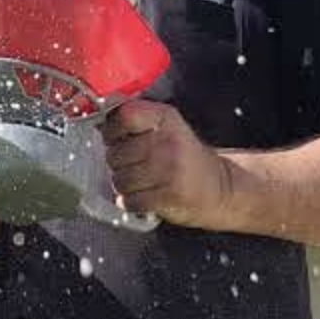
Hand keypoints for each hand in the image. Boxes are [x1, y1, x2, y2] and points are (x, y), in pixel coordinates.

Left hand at [102, 100, 232, 228]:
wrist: (220, 188)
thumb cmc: (187, 159)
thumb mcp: (168, 129)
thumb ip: (137, 123)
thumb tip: (98, 125)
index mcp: (165, 119)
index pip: (124, 116)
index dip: (112, 131)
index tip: (114, 139)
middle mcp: (167, 141)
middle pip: (116, 153)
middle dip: (119, 164)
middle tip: (135, 166)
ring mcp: (169, 169)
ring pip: (120, 180)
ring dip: (125, 185)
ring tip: (142, 182)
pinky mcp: (169, 195)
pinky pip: (130, 201)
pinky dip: (132, 202)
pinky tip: (145, 196)